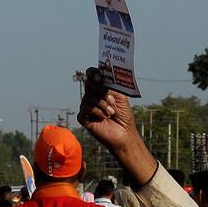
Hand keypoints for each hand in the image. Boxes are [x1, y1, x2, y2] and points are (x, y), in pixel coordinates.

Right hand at [76, 71, 156, 185]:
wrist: (124, 133)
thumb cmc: (124, 116)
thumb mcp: (120, 97)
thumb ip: (111, 86)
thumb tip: (102, 77)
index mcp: (100, 89)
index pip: (92, 75)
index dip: (93, 72)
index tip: (99, 75)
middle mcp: (92, 96)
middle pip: (89, 84)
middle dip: (102, 91)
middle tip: (111, 100)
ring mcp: (86, 107)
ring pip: (88, 97)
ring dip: (102, 104)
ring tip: (111, 112)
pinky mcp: (83, 118)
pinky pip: (85, 109)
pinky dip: (97, 112)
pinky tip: (104, 117)